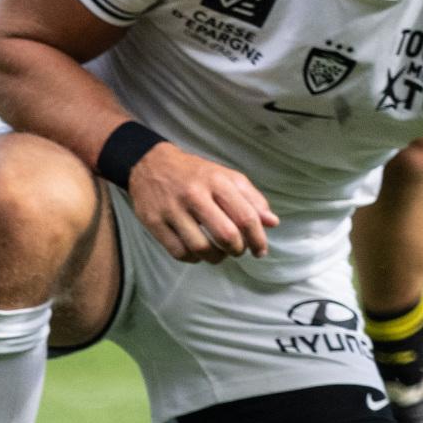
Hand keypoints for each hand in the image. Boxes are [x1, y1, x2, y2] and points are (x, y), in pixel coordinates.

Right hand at [128, 142, 278, 261]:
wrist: (150, 163)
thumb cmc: (195, 174)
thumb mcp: (227, 177)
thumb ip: (252, 199)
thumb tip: (272, 223)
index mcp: (218, 182)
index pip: (246, 217)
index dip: (258, 239)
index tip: (260, 250)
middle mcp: (195, 195)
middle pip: (226, 235)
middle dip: (238, 250)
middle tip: (239, 251)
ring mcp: (172, 209)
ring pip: (201, 248)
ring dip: (216, 258)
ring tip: (220, 254)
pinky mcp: (153, 222)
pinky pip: (178, 252)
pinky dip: (193, 259)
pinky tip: (198, 253)